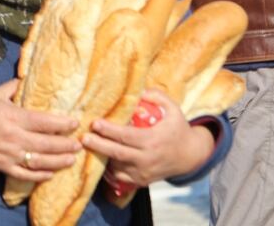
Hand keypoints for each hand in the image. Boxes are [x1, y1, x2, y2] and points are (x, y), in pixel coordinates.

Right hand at [0, 79, 81, 181]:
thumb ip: (13, 87)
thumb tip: (25, 78)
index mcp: (14, 118)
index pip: (45, 122)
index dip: (63, 124)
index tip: (75, 123)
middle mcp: (15, 138)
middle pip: (47, 144)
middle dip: (66, 145)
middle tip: (79, 144)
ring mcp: (10, 155)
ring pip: (40, 162)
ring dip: (58, 161)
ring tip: (72, 159)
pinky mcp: (3, 167)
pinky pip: (25, 174)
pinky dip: (39, 176)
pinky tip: (51, 174)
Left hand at [82, 89, 213, 186]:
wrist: (191, 156)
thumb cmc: (178, 129)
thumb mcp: (173, 109)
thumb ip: (157, 96)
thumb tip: (139, 90)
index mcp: (153, 140)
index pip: (127, 136)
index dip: (109, 130)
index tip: (95, 123)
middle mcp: (147, 159)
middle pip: (118, 153)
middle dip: (98, 146)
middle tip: (82, 138)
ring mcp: (144, 173)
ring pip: (117, 167)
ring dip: (100, 157)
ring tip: (86, 147)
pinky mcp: (141, 182)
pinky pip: (120, 178)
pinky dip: (108, 170)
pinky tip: (98, 159)